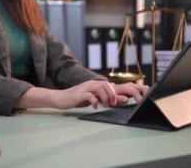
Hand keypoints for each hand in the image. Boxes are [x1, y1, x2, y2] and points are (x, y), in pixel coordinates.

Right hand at [17, 80, 148, 109]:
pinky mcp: (80, 93)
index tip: (129, 98)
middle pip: (108, 85)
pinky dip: (94, 101)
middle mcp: (93, 83)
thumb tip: (122, 100)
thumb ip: (107, 98)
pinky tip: (95, 106)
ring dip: (106, 97)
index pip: (113, 85)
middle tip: (115, 104)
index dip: (122, 90)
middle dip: (114, 94)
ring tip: (107, 105)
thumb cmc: (78, 99)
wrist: (61, 98)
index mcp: (98, 84)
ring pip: (101, 88)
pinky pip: (90, 96)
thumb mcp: (94, 98)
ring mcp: (86, 87)